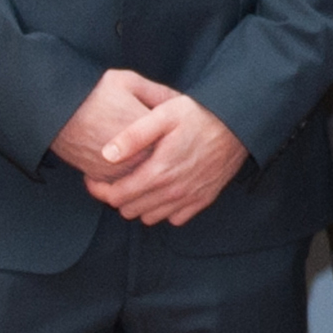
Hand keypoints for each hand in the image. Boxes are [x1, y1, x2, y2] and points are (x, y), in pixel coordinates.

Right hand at [54, 67, 175, 179]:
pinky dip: (128, 179)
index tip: (180, 132)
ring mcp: (119, 171)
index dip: (180, 137)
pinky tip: (128, 165)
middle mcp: (136, 157)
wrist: (56, 111)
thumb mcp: (129, 82)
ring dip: (148, 173)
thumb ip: (159, 93)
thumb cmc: (93, 92)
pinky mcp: (102, 179)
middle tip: (169, 150)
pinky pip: (123, 186)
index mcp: (147, 132)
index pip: (176, 142)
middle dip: (167, 157)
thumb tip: (184, 100)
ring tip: (149, 159)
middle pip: (163, 164)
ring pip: (144, 180)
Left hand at [90, 89, 245, 227]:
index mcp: (159, 171)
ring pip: (149, 218)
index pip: (117, 196)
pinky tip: (161, 190)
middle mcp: (174, 191)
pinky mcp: (203, 200)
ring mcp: (190, 198)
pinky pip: (174, 218)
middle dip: (116, 197)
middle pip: (130, 210)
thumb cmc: (199, 114)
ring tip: (136, 183)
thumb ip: (133, 135)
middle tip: (114, 179)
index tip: (92, 178)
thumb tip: (106, 154)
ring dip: (138, 204)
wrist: (239, 123)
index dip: (98, 190)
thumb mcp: (164, 114)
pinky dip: (162, 209)